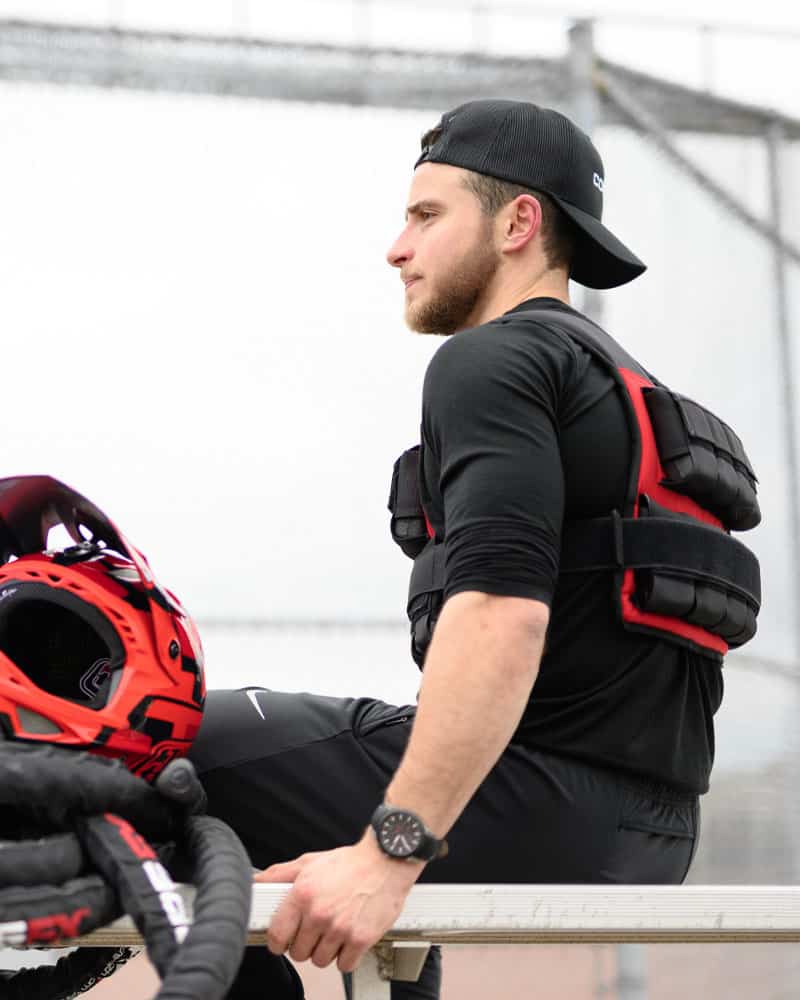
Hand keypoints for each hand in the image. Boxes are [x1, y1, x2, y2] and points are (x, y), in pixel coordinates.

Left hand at [255, 833, 422, 971]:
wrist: (385, 861)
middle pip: (299, 953)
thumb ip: (280, 874)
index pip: (277, 936)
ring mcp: (340, 928)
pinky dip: (347, 957)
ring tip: (334, 932)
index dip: (278, 943)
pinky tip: (349, 940)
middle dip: (305, 945)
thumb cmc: (349, 863)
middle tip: (316, 931)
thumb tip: (256, 881)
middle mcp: (319, 913)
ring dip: (326, 951)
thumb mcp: (310, 862)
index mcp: (303, 894)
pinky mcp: (361, 939)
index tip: (284, 941)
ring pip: (320, 961)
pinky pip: (344, 966)